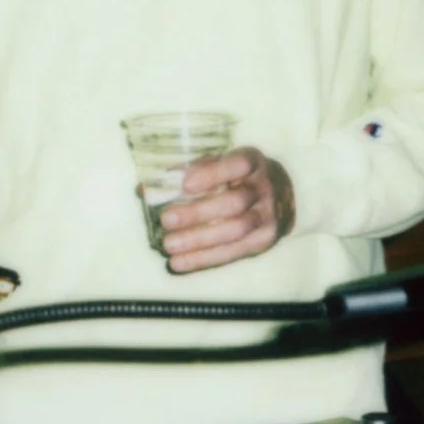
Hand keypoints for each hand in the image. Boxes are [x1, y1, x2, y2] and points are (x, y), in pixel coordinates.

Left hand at [160, 149, 295, 272]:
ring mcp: (268, 216)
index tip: (186, 184)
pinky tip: (179, 262)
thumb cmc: (237, 177)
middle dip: (199, 213)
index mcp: (253, 162)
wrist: (279, 197)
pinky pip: (233, 252)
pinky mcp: (263, 240)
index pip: (238, 164)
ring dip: (199, 240)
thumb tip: (144, 189)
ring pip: (236, 230)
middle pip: (235, 202)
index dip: (213, 173)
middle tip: (166, 220)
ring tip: (169, 245)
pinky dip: (204, 259)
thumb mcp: (219, 164)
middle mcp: (265, 188)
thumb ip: (187, 172)